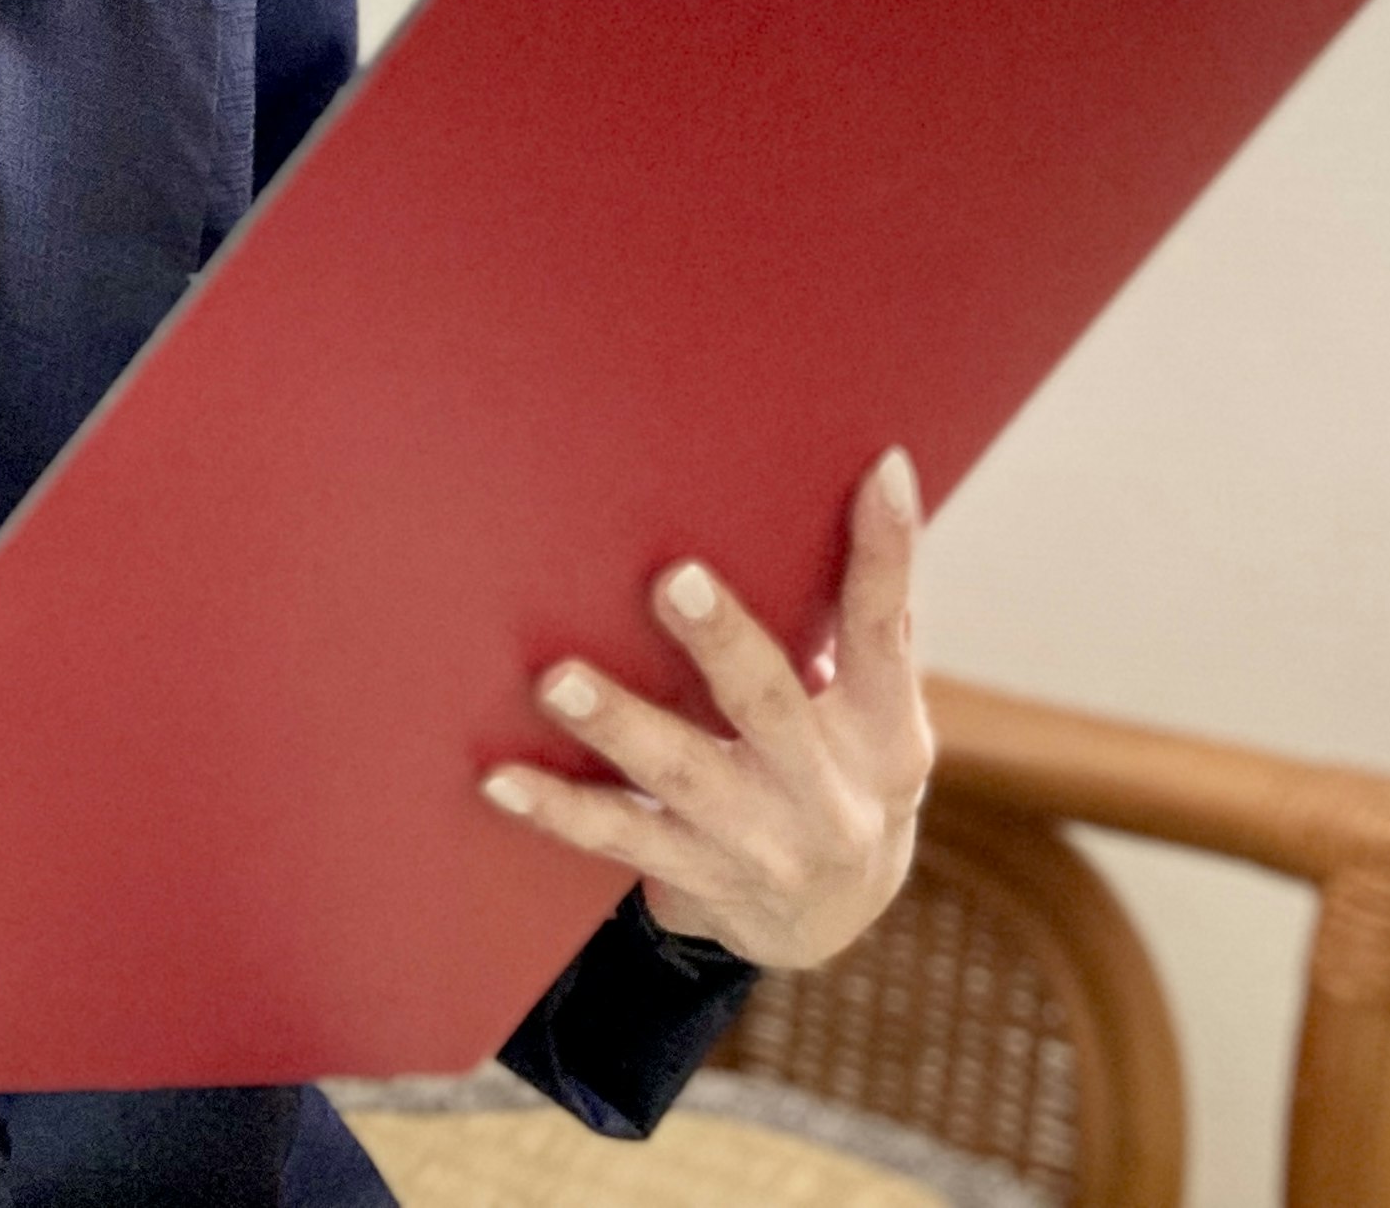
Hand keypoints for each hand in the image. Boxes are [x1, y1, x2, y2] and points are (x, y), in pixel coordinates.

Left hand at [481, 447, 933, 971]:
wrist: (827, 920)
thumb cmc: (838, 765)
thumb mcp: (874, 712)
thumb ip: (855, 627)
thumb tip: (838, 489)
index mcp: (884, 729)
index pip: (887, 628)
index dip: (888, 550)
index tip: (881, 470)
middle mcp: (829, 790)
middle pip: (770, 704)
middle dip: (722, 643)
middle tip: (673, 580)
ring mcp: (760, 843)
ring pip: (681, 775)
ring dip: (618, 725)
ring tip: (558, 680)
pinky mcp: (696, 877)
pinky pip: (617, 838)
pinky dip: (557, 807)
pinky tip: (501, 777)